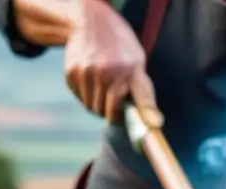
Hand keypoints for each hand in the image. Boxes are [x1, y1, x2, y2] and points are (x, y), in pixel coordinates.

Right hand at [64, 0, 158, 121]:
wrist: (89, 22)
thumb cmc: (119, 47)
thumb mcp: (137, 61)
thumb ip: (143, 91)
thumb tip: (153, 122)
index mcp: (132, 70)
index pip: (143, 99)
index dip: (147, 116)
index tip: (153, 129)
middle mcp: (110, 72)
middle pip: (108, 114)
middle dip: (112, 114)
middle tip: (115, 105)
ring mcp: (89, 73)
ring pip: (92, 108)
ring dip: (98, 106)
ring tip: (103, 89)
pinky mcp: (72, 73)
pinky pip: (80, 98)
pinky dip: (86, 96)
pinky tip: (91, 80)